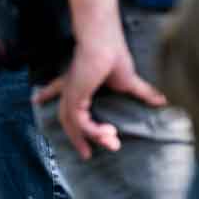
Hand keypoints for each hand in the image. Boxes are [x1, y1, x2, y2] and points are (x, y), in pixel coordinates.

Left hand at [32, 22, 165, 159]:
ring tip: (114, 143)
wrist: (104, 43)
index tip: (36, 98)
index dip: (47, 93)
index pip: (58, 88)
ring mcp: (70, 95)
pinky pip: (82, 123)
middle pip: (67, 118)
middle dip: (77, 137)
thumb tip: (163, 101)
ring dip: (93, 138)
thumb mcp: (130, 81)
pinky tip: (110, 132)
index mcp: (77, 81)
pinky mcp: (74, 98)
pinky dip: (95, 131)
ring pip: (75, 125)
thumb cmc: (113, 55)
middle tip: (87, 154)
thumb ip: (143, 94)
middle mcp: (70, 88)